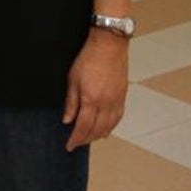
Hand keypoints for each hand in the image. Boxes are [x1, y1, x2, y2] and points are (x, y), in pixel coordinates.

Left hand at [62, 30, 128, 150]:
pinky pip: (117, 118)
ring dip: (98, 136)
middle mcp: (106, 103)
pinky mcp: (122, 96)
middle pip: (96, 130)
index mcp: (91, 99)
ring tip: (89, 139)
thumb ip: (71, 102)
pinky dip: (111, 127)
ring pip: (109, 126)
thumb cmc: (89, 57)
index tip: (69, 145)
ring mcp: (116, 100)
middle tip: (77, 143)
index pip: (83, 127)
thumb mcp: (73, 79)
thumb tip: (67, 120)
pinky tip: (106, 130)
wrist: (109, 45)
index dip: (76, 139)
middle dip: (86, 139)